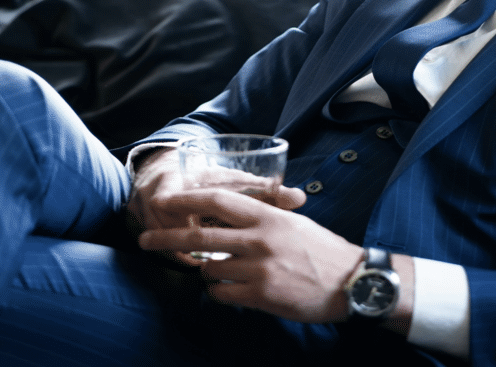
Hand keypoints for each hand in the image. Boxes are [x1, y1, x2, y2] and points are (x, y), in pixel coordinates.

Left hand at [138, 187, 362, 322]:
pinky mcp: (261, 297)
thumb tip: (231, 215)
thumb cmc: (323, 250)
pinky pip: (222, 294)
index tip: (164, 202)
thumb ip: (263, 217)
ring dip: (205, 271)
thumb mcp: (294, 222)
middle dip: (166, 238)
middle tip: (143, 239)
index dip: (187, 200)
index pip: (218, 200)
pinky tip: (228, 290)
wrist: (352, 282)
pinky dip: (218, 292)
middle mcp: (259, 240)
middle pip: (200, 237)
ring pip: (209, 270)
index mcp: (268, 216)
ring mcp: (259, 270)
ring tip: (216, 271)